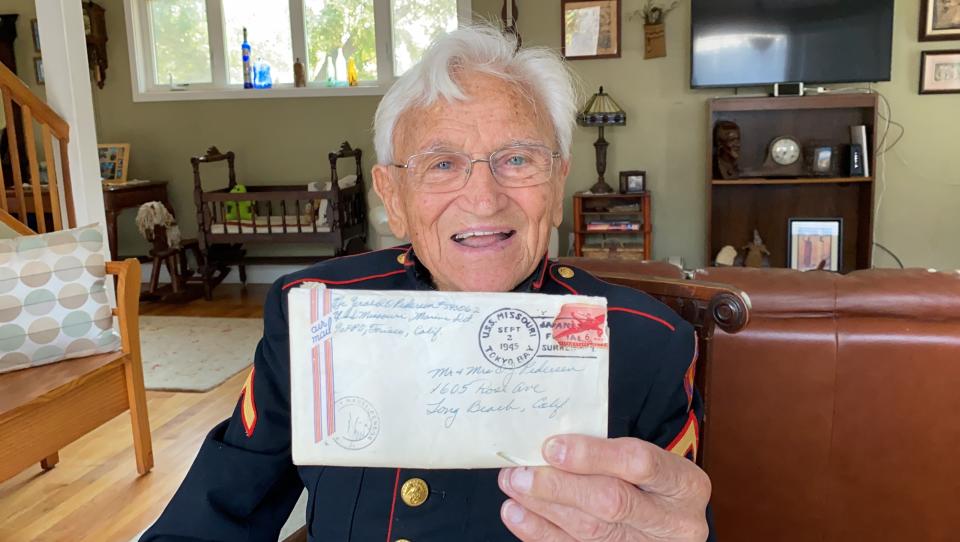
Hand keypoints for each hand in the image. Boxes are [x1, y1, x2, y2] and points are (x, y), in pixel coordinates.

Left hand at [498, 435, 710, 541]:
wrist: (666, 519)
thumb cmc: (650, 480)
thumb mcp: (646, 459)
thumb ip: (607, 451)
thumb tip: (547, 446)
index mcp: (685, 483)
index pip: (639, 463)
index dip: (592, 455)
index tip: (551, 447)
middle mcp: (675, 522)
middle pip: (612, 502)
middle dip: (559, 486)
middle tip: (520, 471)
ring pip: (591, 532)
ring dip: (543, 508)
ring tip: (513, 487)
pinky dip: (542, 532)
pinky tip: (518, 515)